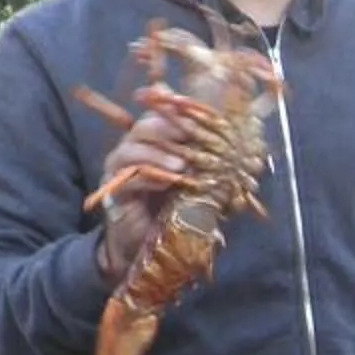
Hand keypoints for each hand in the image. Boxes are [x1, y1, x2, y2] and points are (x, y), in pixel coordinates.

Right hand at [90, 110, 198, 285]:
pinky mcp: (114, 188)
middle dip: (168, 128)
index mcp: (156, 141)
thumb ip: (209, 166)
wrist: (149, 247)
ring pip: (132, 146)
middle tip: (190, 138)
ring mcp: (121, 167)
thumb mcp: (198, 185)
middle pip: (145, 125)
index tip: (193, 110)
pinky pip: (129, 176)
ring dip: (159, 154)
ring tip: (180, 167)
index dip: (174, 107)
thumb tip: (239, 151)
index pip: (162, 114)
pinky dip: (149, 178)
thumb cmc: (176, 211)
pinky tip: (166, 183)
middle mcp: (135, 147)